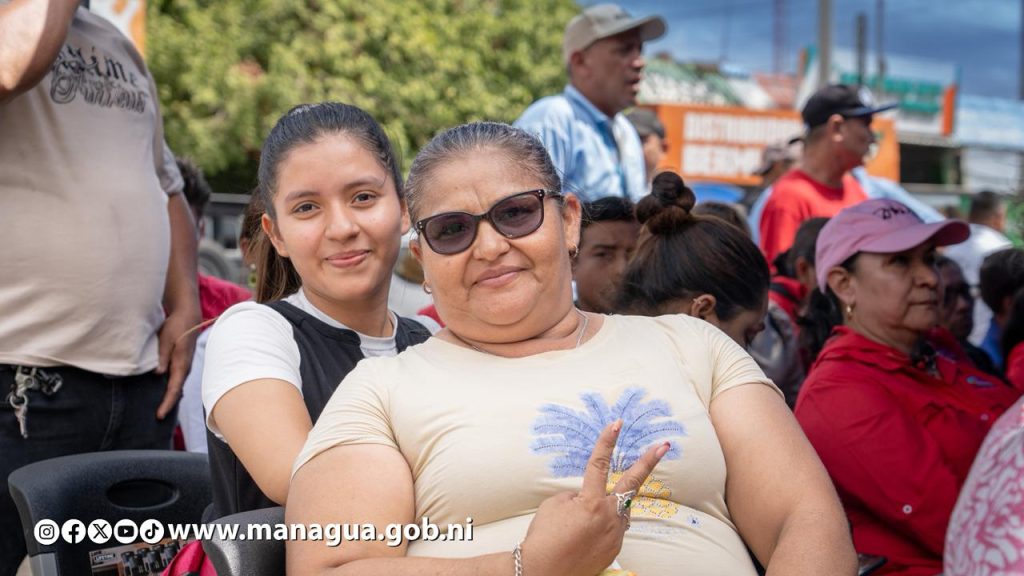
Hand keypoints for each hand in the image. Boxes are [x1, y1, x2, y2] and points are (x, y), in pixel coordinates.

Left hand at [155, 305, 200, 418]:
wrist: (188, 317)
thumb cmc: (177, 327)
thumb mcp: (166, 339)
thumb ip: (162, 357)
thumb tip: (158, 374)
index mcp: (181, 364)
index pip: (174, 389)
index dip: (167, 403)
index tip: (160, 415)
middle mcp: (184, 368)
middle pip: (176, 391)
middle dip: (168, 405)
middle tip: (158, 418)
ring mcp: (184, 366)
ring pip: (176, 387)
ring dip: (169, 398)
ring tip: (160, 410)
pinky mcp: (181, 363)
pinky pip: (175, 380)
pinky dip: (170, 389)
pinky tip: (162, 393)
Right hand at [521, 420, 669, 575]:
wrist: (544, 572)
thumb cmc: (544, 538)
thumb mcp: (554, 505)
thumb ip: (577, 495)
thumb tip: (588, 497)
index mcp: (591, 502)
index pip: (599, 464)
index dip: (607, 442)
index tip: (617, 424)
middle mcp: (609, 517)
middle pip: (632, 483)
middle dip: (649, 461)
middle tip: (663, 445)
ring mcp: (615, 535)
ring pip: (618, 510)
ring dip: (606, 507)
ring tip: (582, 521)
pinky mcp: (615, 549)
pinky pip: (612, 528)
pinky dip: (600, 526)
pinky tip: (583, 535)